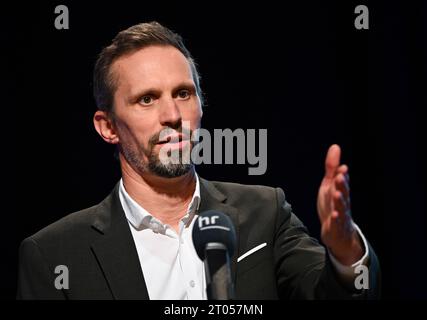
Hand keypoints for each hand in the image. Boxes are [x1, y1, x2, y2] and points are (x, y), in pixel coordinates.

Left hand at [317, 144, 362, 264]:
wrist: (337, 233)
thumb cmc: (333, 205)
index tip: (341, 168)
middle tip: (340, 176)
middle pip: (344, 193)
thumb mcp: (330, 184)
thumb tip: (335, 146)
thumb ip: (332, 168)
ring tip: (336, 194)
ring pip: (341, 208)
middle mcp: (342, 203)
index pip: (343, 182)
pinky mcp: (335, 227)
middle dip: (342, 185)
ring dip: (339, 201)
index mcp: (340, 191)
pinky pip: (336, 223)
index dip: (342, 175)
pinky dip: (335, 219)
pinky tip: (333, 215)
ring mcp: (340, 215)